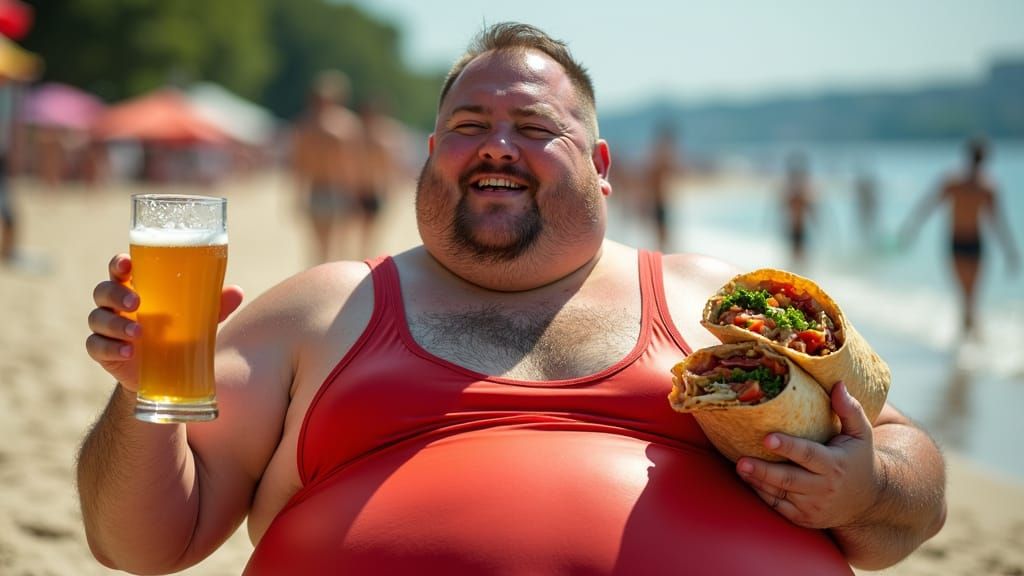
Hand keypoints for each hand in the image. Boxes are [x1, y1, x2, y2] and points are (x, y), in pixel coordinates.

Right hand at [85, 254, 244, 390]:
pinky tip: (129, 352)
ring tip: (138, 334)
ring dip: (115, 325)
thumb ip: (215, 304)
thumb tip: (237, 291)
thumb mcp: (199, 318)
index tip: (126, 264)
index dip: (118, 263)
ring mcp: (107, 329)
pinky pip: (95, 346)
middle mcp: (117, 305)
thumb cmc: (180, 332)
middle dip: (115, 294)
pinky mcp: (104, 353)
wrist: (168, 374)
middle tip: (137, 303)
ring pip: (97, 319)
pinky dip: (110, 348)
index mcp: (137, 288)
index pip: (119, 269)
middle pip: (103, 291)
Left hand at [735, 381, 878, 529]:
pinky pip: (777, 505)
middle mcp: (823, 488)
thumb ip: (849, 409)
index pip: (808, 455)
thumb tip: (838, 384)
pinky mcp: (802, 518)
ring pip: (779, 494)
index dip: (788, 447)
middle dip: (764, 471)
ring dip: (757, 481)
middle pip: (789, 479)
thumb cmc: (858, 459)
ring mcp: (812, 506)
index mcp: (835, 465)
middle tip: (741, 460)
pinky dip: (761, 492)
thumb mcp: (861, 434)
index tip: (768, 438)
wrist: (868, 502)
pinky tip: (748, 478)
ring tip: (739, 466)